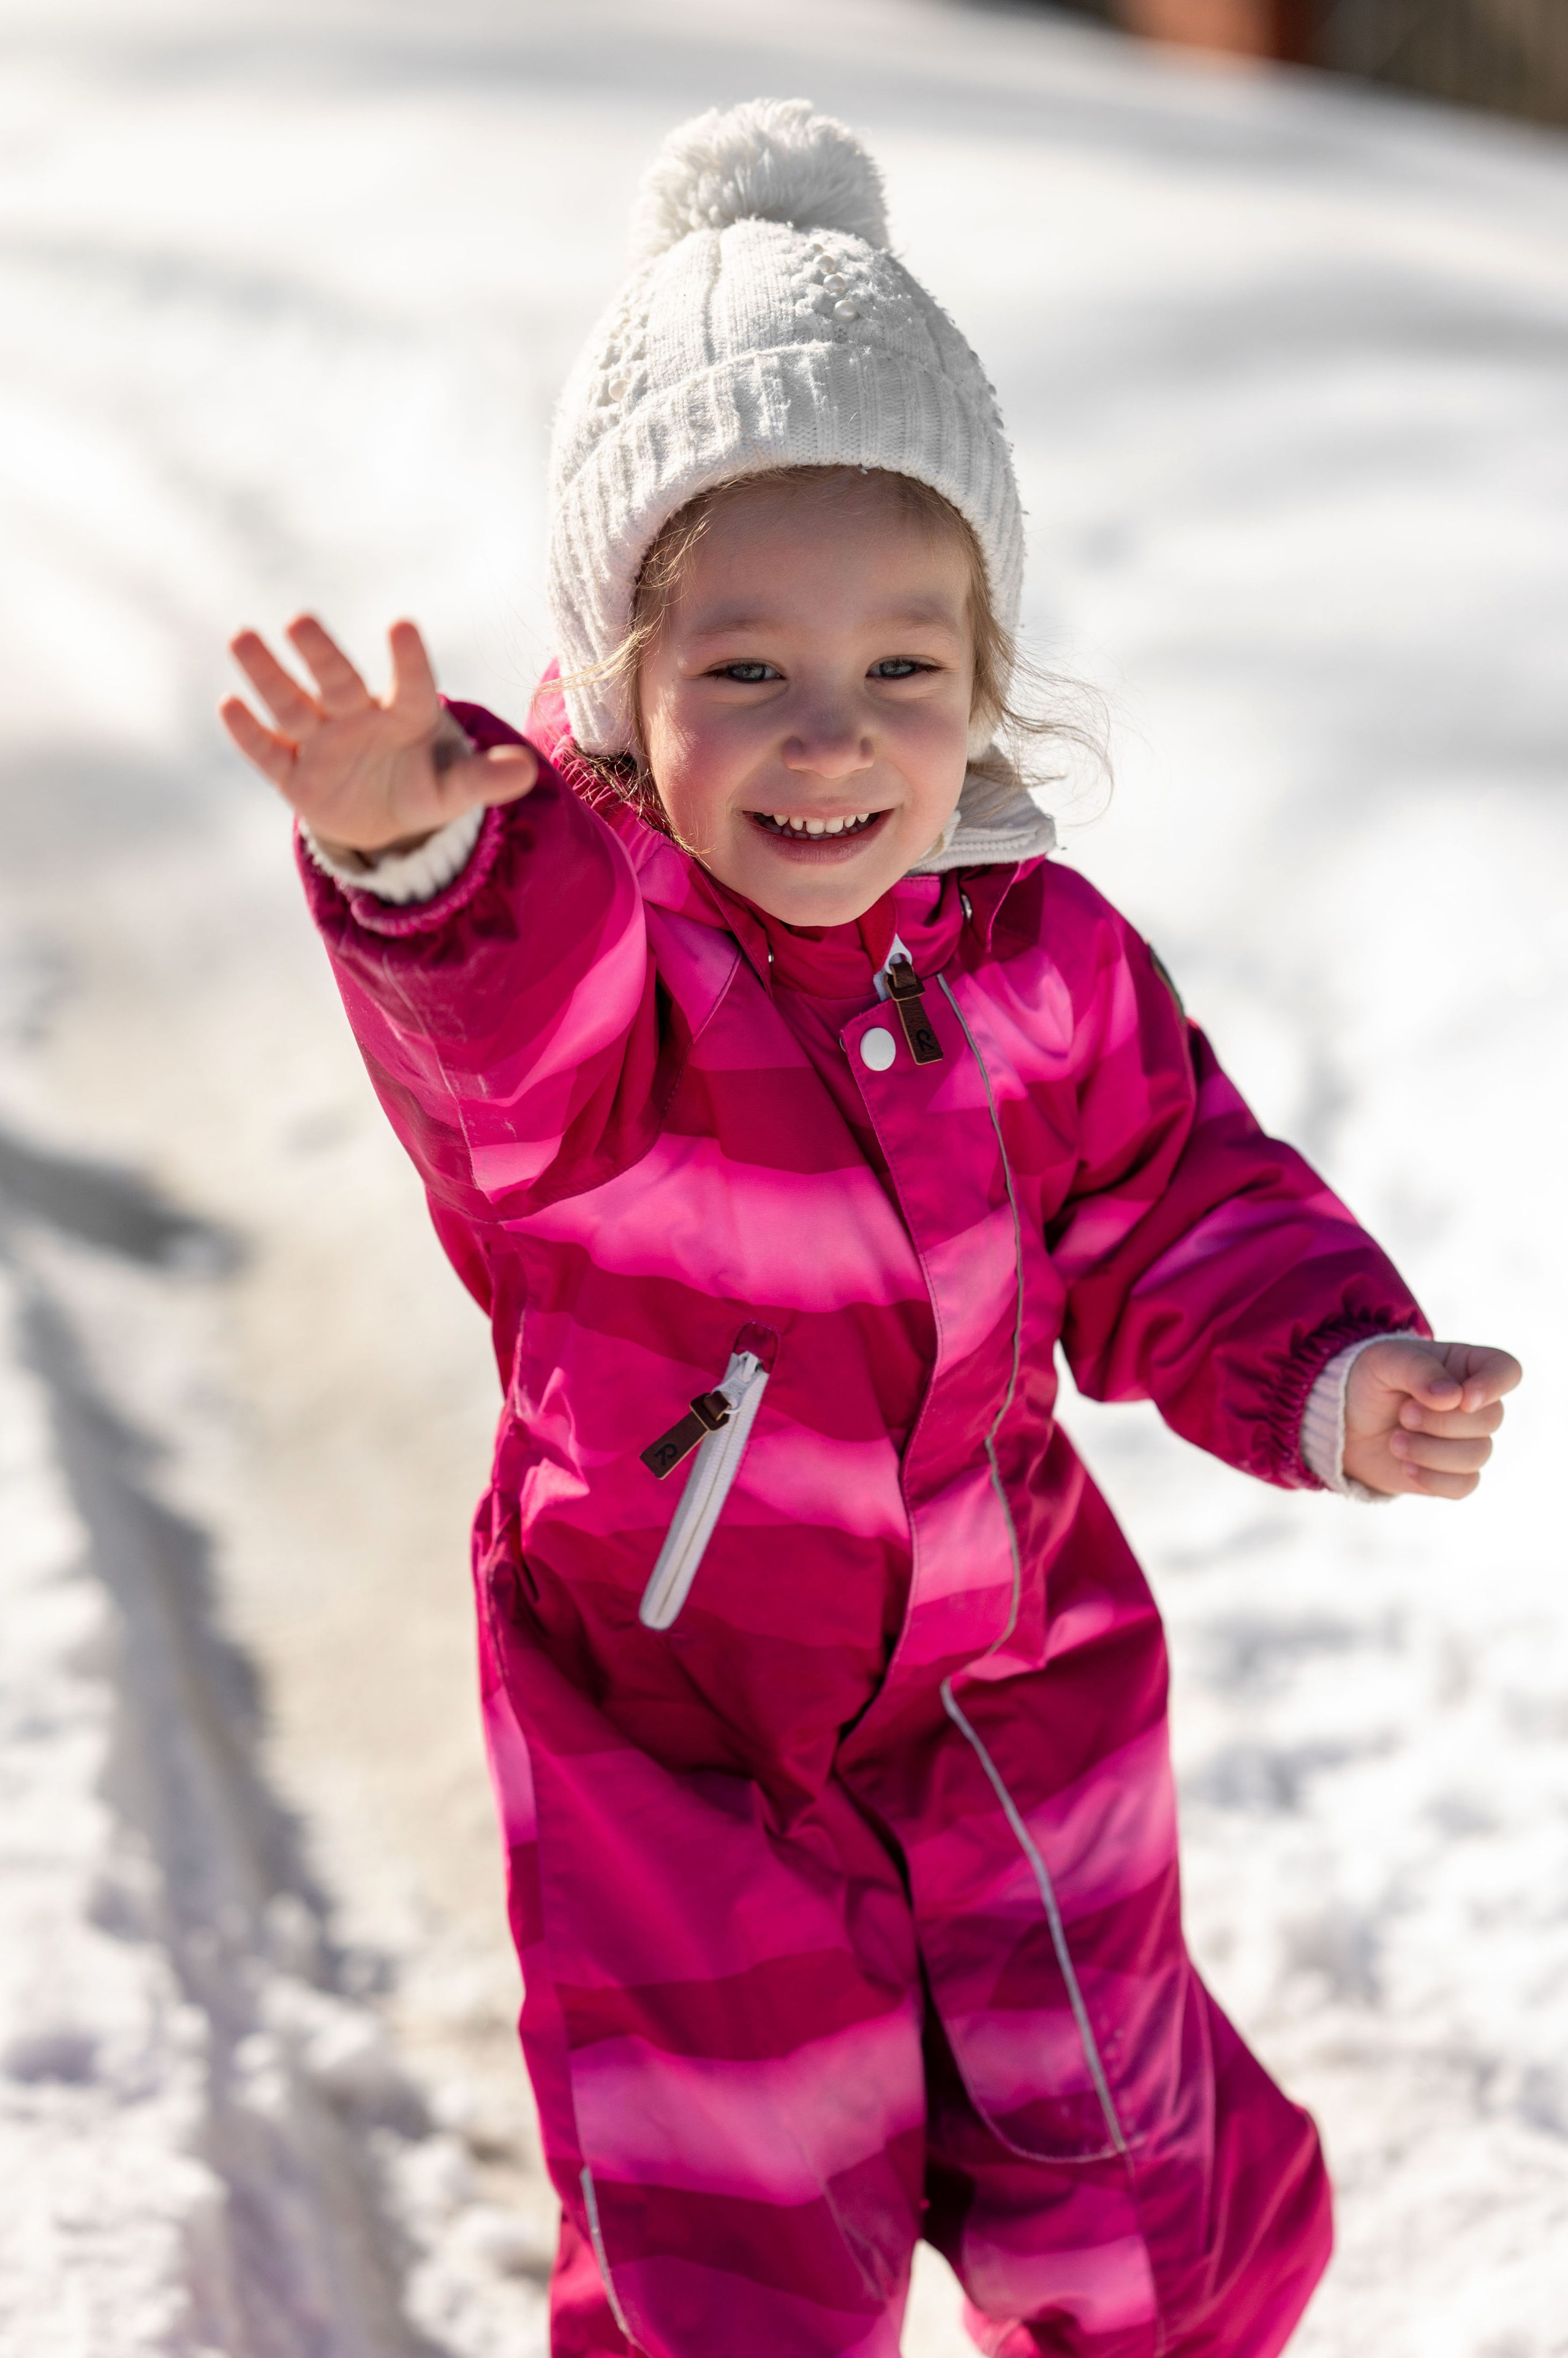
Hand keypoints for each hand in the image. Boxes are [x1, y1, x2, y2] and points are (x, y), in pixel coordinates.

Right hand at [220, 615, 536, 854]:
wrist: (382, 817)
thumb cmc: (423, 787)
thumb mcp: (456, 789)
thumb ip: (485, 778)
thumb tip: (529, 772)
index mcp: (406, 714)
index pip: (412, 684)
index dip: (409, 659)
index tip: (401, 626)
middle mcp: (357, 716)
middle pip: (338, 681)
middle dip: (320, 654)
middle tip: (300, 620)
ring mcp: (320, 741)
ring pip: (292, 705)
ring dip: (268, 675)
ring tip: (243, 637)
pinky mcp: (292, 773)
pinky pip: (268, 751)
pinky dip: (248, 733)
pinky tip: (229, 705)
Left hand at [1342, 1338, 1520, 1499]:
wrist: (1344, 1422)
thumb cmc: (1369, 1382)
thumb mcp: (1385, 1361)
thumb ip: (1419, 1370)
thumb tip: (1453, 1398)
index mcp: (1466, 1366)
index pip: (1505, 1370)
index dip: (1494, 1385)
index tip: (1463, 1398)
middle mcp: (1474, 1405)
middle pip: (1491, 1419)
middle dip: (1443, 1421)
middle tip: (1403, 1415)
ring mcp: (1466, 1441)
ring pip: (1478, 1455)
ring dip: (1431, 1451)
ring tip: (1395, 1441)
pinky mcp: (1452, 1473)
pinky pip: (1465, 1485)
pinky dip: (1434, 1479)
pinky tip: (1405, 1467)